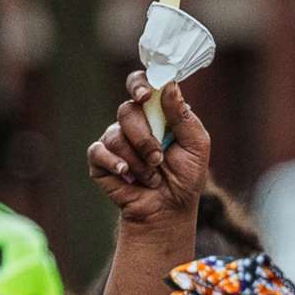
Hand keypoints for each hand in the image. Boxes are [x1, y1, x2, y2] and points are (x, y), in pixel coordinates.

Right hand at [88, 72, 211, 232]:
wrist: (168, 209)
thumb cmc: (185, 177)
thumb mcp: (196, 145)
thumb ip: (183, 116)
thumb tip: (169, 85)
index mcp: (156, 113)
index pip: (141, 85)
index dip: (140, 85)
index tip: (145, 96)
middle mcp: (134, 123)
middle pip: (127, 111)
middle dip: (145, 139)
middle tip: (158, 159)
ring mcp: (115, 140)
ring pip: (115, 134)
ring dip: (137, 160)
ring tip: (151, 177)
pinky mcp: (100, 159)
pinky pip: (98, 151)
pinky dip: (115, 163)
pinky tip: (126, 174)